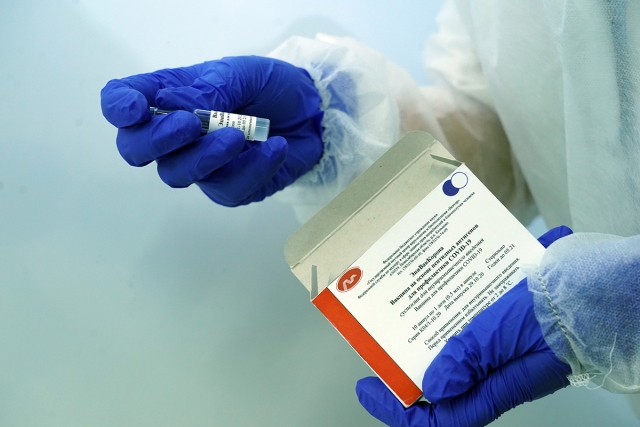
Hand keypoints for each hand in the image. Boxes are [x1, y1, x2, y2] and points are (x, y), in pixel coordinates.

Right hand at [100, 56, 323, 205]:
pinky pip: (227, 189)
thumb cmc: (270, 85)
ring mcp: (200, 164)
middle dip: (157, 140)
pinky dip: (252, 169)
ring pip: (177, 175)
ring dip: (207, 156)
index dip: (119, 108)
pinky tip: (275, 147)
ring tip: (240, 136)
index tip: (137, 108)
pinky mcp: (229, 187)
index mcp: (168, 96)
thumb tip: (174, 104)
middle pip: (135, 150)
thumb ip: (210, 89)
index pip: (122, 103)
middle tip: (189, 124)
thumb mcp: (241, 74)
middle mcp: (175, 134)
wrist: (314, 111)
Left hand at [356, 226, 573, 426]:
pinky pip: (476, 319)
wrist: (604, 287)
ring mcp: (505, 346)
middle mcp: (497, 370)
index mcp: (496, 384)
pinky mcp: (511, 322)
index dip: (400, 412)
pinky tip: (448, 279)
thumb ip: (469, 356)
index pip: (442, 418)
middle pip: (443, 381)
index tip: (369, 387)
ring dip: (431, 331)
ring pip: (456, 347)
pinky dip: (458, 304)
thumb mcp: (506, 333)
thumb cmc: (561, 312)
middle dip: (409, 365)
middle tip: (383, 337)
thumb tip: (432, 386)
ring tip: (407, 304)